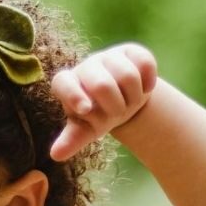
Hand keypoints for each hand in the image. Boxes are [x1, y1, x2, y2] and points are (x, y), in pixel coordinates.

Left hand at [48, 43, 158, 161]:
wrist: (124, 100)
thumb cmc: (98, 116)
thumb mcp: (85, 130)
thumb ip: (72, 139)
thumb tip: (56, 155)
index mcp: (67, 84)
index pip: (63, 83)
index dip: (74, 95)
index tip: (85, 110)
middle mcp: (86, 67)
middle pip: (102, 85)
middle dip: (115, 107)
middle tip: (118, 113)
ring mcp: (108, 56)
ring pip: (128, 76)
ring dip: (134, 98)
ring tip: (130, 102)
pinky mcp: (131, 51)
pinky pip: (145, 63)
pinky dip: (149, 82)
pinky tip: (145, 87)